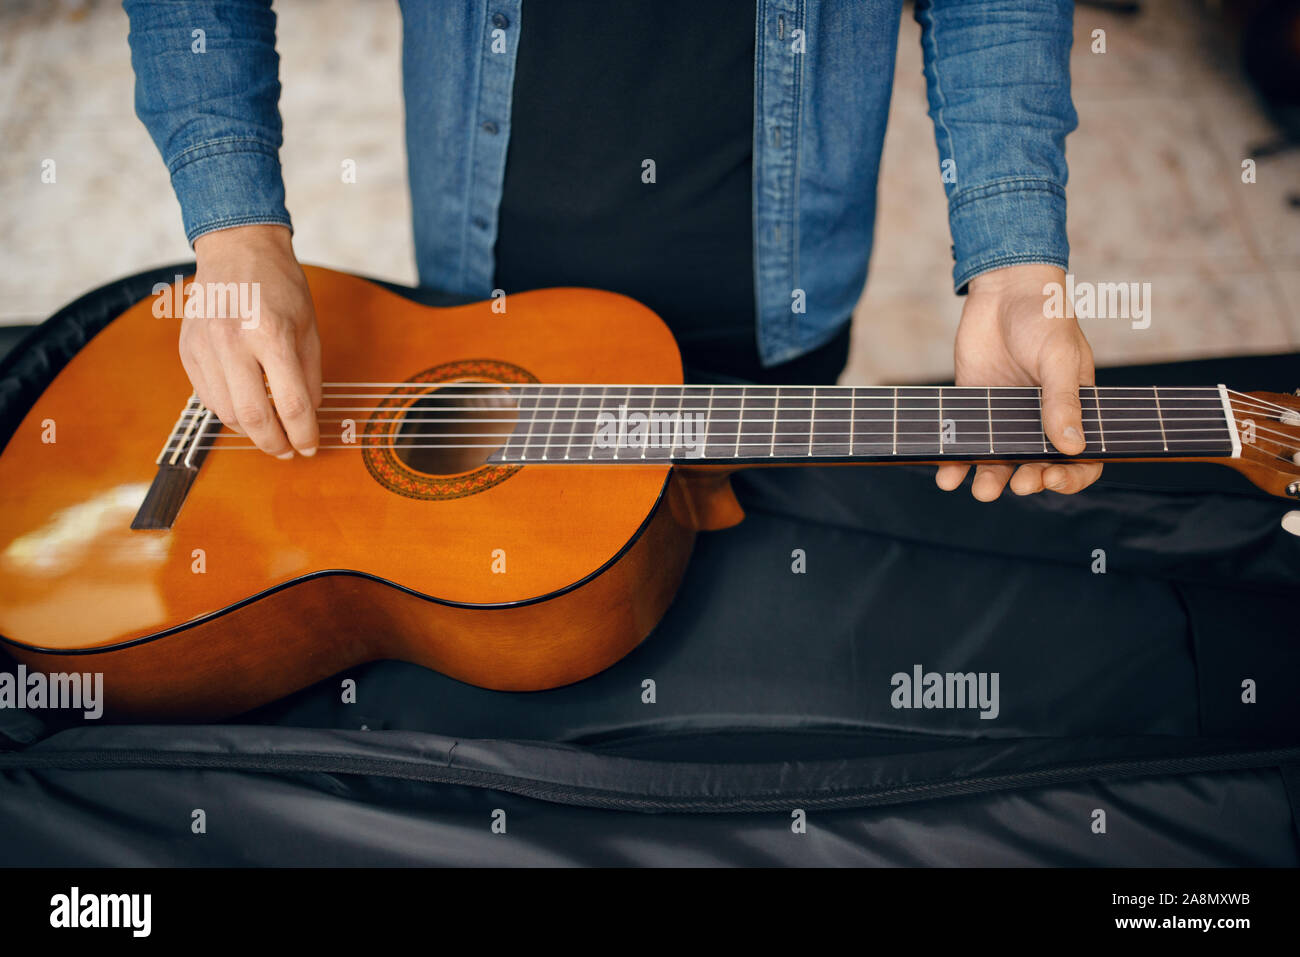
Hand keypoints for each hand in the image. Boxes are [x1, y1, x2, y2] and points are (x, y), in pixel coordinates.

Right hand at [183, 224, 321, 457]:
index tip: (310, 447)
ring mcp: (204, 346)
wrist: (237, 249)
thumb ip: (310, 376)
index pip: (291, 404)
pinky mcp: (187, 350)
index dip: (304, 434)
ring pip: (226, 414)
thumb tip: (307, 418)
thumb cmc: (279, 286)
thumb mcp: (308, 328)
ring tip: (269, 430)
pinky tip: (245, 406)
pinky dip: (229, 412)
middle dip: (274, 444)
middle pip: (254, 417)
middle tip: (287, 451)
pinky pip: (207, 398)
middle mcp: (232, 341)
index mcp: (271, 334)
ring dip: (251, 431)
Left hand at [935, 263, 1101, 499]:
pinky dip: (955, 462)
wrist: (1002, 288)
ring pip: (1000, 460)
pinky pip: (965, 441)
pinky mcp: (974, 406)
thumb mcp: (1059, 356)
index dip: (1072, 477)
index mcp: (1074, 409)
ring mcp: (1005, 415)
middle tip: (1019, 483)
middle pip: (1038, 465)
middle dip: (1029, 479)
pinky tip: (946, 476)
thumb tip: (1072, 447)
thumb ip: (1062, 400)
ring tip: (981, 491)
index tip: (1053, 478)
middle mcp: (1040, 418)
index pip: (1081, 457)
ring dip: (991, 479)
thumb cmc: (1044, 316)